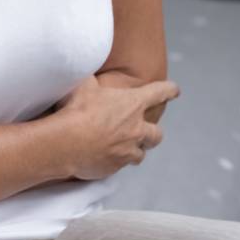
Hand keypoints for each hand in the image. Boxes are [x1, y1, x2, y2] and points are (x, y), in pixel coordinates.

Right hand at [53, 74, 179, 179]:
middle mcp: (136, 129)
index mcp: (133, 104)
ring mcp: (127, 151)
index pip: (160, 93)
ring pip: (140, 154)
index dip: (169, 90)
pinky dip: (115, 162)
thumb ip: (92, 79)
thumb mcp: (83, 84)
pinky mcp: (114, 167)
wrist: (64, 143)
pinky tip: (104, 159)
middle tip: (146, 131)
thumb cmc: (75, 110)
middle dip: (153, 133)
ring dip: (135, 150)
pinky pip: (120, 166)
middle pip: (157, 134)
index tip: (174, 91)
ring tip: (125, 149)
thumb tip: (88, 72)